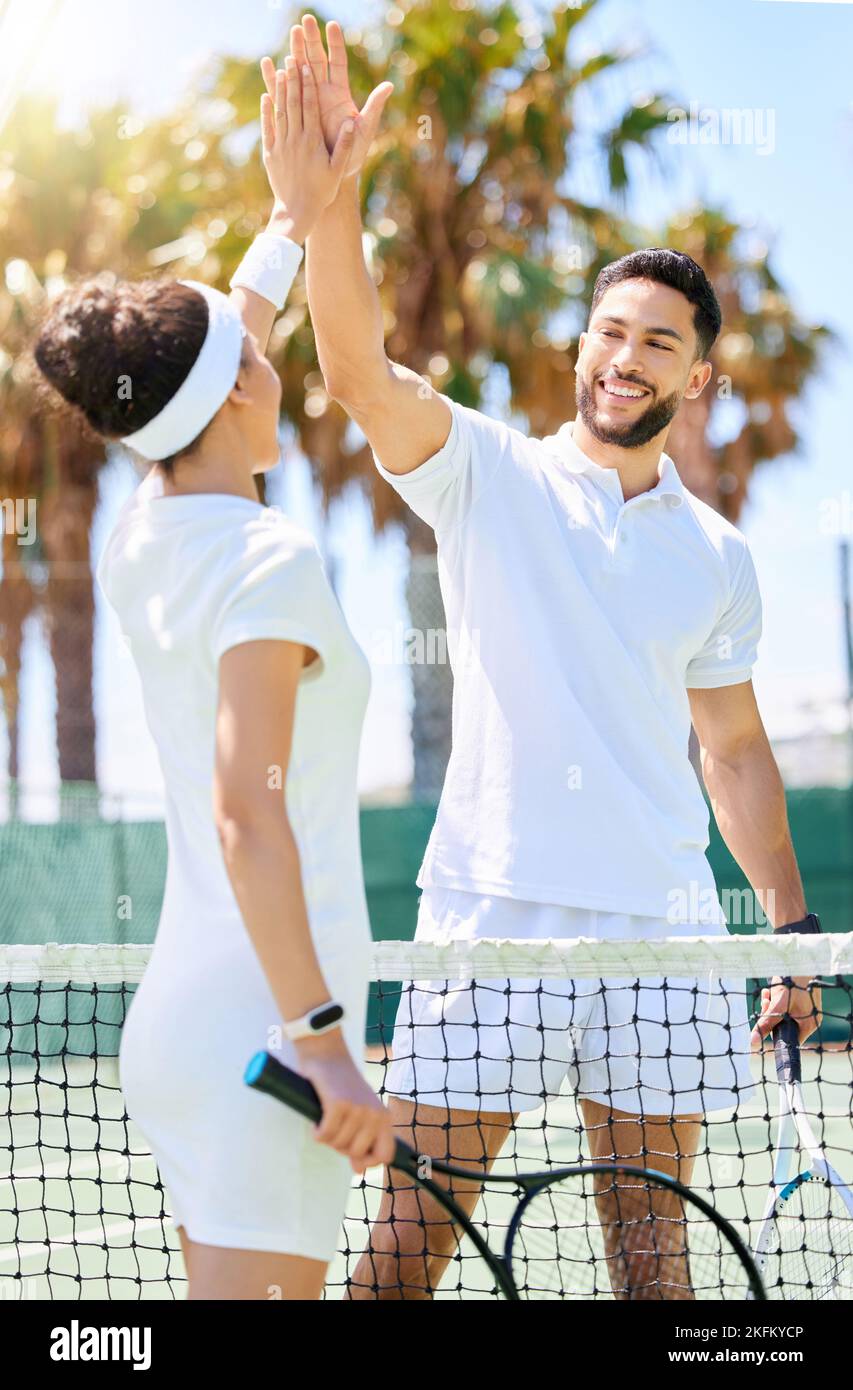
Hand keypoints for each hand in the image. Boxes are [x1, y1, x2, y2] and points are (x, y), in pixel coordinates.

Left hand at [258, 56, 354, 240]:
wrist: (297, 212)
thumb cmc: (321, 192)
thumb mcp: (337, 170)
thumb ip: (343, 146)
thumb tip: (349, 123)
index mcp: (313, 141)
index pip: (310, 106)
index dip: (308, 84)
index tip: (307, 66)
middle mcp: (295, 139)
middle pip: (293, 103)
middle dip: (293, 78)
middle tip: (292, 56)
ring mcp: (281, 145)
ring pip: (280, 111)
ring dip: (280, 89)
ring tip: (280, 68)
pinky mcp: (271, 154)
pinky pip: (268, 128)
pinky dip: (267, 111)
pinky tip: (266, 96)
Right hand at [289, 14, 392, 180]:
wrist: (335, 175)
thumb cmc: (353, 155)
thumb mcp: (365, 129)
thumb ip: (374, 107)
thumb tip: (389, 85)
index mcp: (340, 95)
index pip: (337, 63)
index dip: (334, 45)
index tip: (331, 25)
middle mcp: (323, 94)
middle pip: (316, 61)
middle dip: (311, 41)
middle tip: (305, 21)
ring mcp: (307, 103)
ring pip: (299, 72)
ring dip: (295, 52)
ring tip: (291, 32)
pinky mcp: (294, 115)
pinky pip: (282, 95)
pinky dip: (275, 80)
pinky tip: (268, 64)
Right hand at [296, 1034, 395, 1172]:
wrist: (328, 1053)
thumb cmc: (342, 1085)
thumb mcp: (360, 1111)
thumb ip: (362, 1139)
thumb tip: (359, 1171)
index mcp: (384, 1117)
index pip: (385, 1155)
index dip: (368, 1163)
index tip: (353, 1156)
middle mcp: (374, 1114)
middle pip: (356, 1153)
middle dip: (340, 1147)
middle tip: (334, 1128)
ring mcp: (357, 1109)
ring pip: (338, 1145)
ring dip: (326, 1137)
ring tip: (326, 1118)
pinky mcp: (338, 1104)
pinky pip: (324, 1135)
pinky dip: (316, 1131)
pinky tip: (317, 1119)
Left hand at [750, 976, 821, 1048]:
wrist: (802, 962)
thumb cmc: (794, 983)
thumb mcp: (777, 1005)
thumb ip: (766, 1023)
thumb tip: (753, 1042)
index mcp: (808, 1025)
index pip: (788, 1040)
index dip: (774, 1033)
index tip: (765, 1023)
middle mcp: (809, 1019)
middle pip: (783, 1025)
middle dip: (770, 1014)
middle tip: (765, 1003)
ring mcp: (805, 1010)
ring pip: (782, 1014)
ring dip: (771, 1005)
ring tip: (766, 993)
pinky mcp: (801, 1001)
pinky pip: (785, 1005)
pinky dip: (776, 999)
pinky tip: (769, 990)